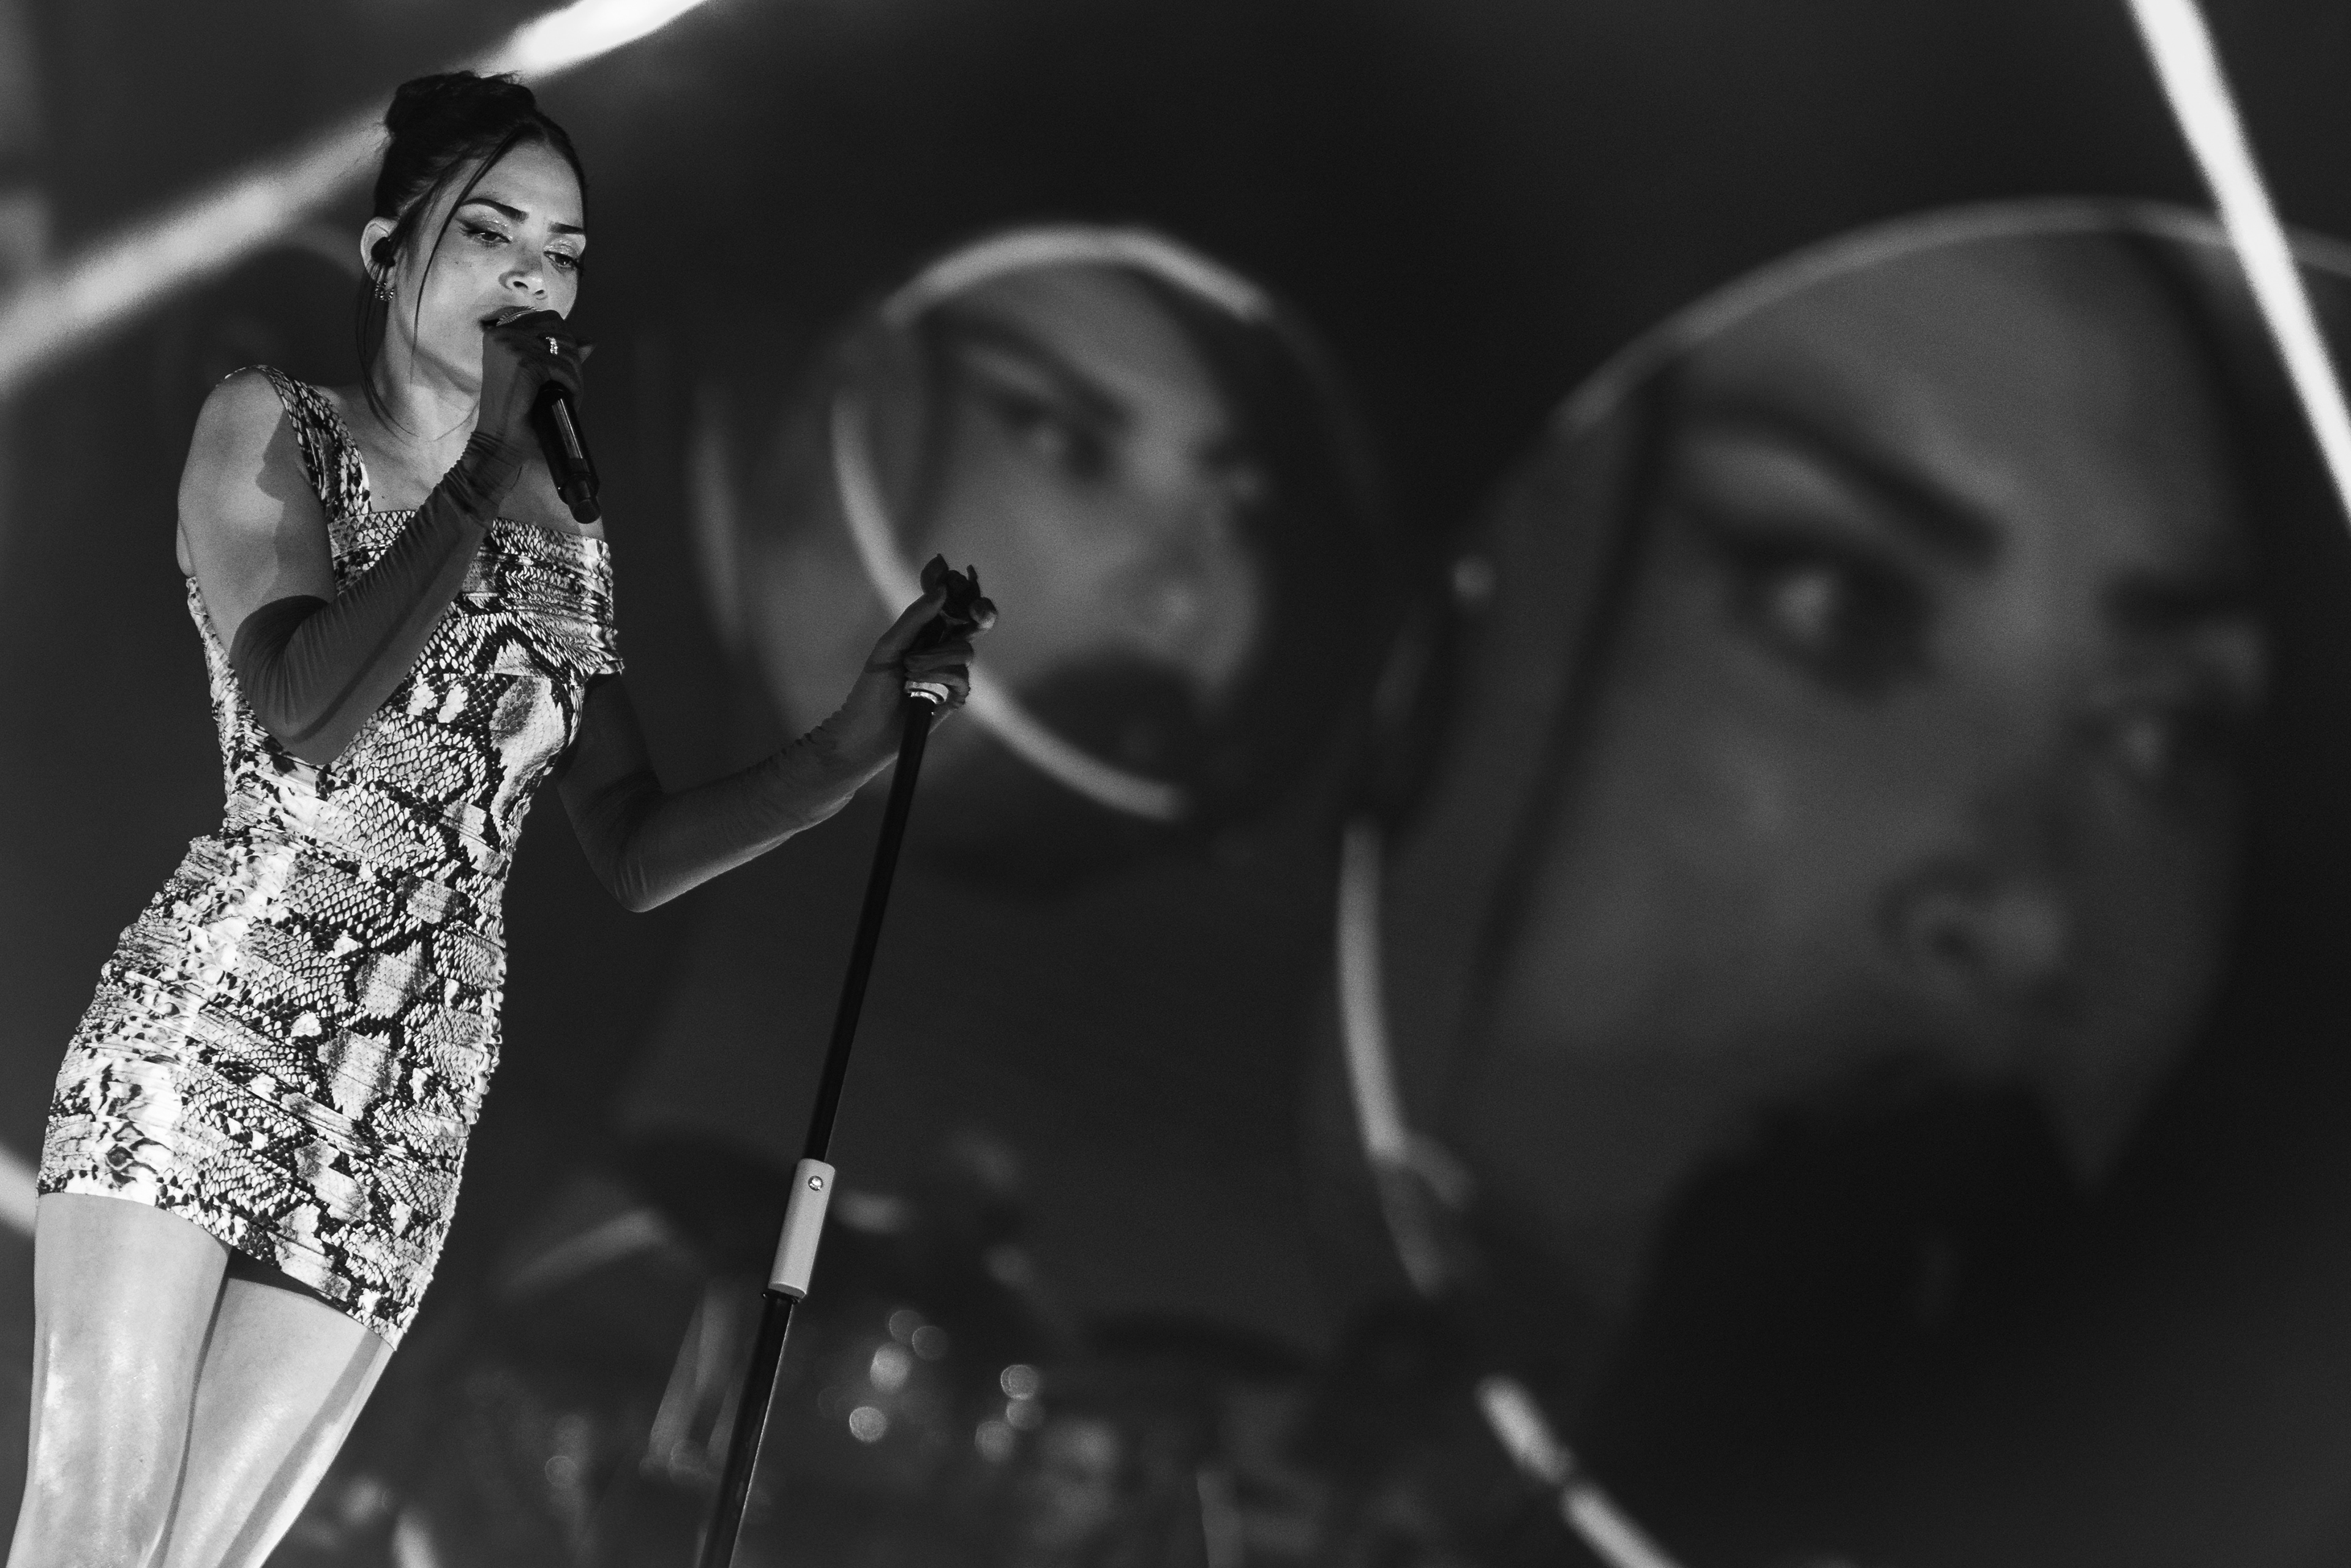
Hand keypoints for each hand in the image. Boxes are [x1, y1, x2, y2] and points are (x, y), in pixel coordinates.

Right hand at [465, 309, 586, 494]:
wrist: (498, 442)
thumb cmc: (517, 413)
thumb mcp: (539, 377)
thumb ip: (561, 355)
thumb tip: (590, 341)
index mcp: (501, 333)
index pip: (550, 320)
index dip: (566, 342)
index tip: (567, 367)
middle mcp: (503, 333)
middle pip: (560, 330)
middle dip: (573, 358)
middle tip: (569, 386)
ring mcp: (512, 346)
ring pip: (565, 350)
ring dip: (575, 374)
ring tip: (568, 396)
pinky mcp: (524, 363)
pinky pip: (564, 368)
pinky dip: (572, 386)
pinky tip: (566, 400)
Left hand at [814, 556, 997, 775]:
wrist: (869, 733)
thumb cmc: (870, 689)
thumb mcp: (889, 647)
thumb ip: (915, 619)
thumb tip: (941, 592)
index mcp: (923, 632)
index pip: (950, 606)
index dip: (962, 593)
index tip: (965, 581)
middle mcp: (940, 649)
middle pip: (971, 624)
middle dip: (978, 614)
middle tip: (976, 612)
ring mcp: (949, 672)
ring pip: (964, 651)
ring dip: (937, 659)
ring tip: (911, 674)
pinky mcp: (955, 695)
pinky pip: (962, 677)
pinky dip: (942, 680)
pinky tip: (923, 691)